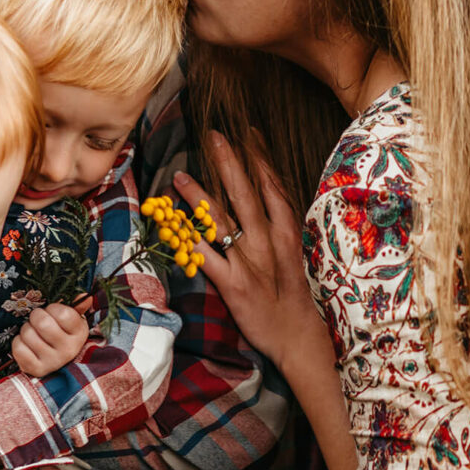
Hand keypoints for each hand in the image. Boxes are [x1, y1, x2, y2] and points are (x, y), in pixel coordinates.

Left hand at [11, 303, 88, 376]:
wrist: (56, 361)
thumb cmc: (62, 333)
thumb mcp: (72, 320)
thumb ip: (77, 305)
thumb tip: (83, 296)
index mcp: (79, 333)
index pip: (63, 314)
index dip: (53, 309)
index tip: (53, 313)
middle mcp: (68, 349)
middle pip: (42, 323)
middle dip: (36, 317)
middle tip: (38, 321)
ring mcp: (53, 362)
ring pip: (28, 334)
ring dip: (26, 330)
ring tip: (34, 334)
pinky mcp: (36, 370)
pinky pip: (19, 348)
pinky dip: (18, 343)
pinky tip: (27, 345)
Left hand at [174, 133, 335, 380]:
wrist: (297, 335)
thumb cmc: (294, 295)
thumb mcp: (293, 254)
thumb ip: (278, 227)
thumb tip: (262, 200)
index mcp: (286, 232)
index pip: (272, 185)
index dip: (259, 157)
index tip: (247, 133)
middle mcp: (268, 241)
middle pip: (245, 193)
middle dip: (228, 161)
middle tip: (213, 135)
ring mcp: (250, 262)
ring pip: (221, 220)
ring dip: (198, 196)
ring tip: (179, 176)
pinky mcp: (234, 284)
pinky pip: (205, 257)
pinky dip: (188, 241)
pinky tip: (172, 227)